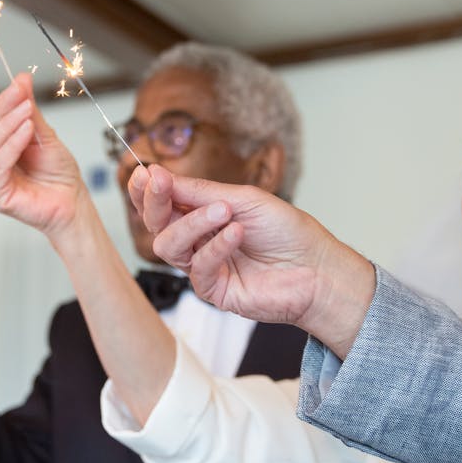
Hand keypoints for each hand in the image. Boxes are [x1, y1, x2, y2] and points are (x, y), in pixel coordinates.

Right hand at [0, 73, 88, 243]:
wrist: (71, 202)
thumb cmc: (57, 173)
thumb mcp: (42, 133)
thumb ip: (28, 109)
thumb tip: (21, 79)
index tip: (19, 87)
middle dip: (3, 107)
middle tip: (23, 94)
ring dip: (9, 123)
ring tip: (28, 113)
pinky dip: (13, 143)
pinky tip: (28, 131)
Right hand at [127, 165, 374, 353]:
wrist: (317, 268)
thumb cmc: (286, 231)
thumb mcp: (242, 198)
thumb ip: (199, 191)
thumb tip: (159, 175)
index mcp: (202, 214)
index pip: (163, 202)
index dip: (147, 189)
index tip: (144, 172)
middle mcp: (197, 240)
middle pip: (157, 224)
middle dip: (155, 202)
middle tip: (160, 183)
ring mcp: (203, 266)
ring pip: (170, 245)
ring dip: (193, 223)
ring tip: (223, 211)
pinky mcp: (213, 290)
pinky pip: (199, 267)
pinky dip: (216, 246)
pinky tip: (237, 233)